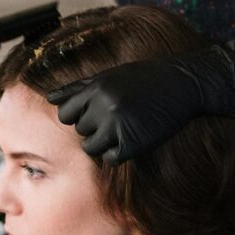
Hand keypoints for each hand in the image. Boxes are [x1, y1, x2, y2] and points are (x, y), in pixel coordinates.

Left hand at [46, 41, 234, 163]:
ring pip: (92, 147)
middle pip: (81, 130)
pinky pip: (112, 158)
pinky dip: (120, 153)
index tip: (95, 112)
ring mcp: (118, 125)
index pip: (66, 113)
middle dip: (96, 127)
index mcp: (96, 87)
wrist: (185, 83)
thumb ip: (79, 88)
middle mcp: (103, 105)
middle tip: (120, 116)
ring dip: (105, 142)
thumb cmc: (147, 78)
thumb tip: (49, 98)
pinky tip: (134, 138)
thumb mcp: (111, 76)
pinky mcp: (133, 143)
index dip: (78, 116)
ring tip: (126, 127)